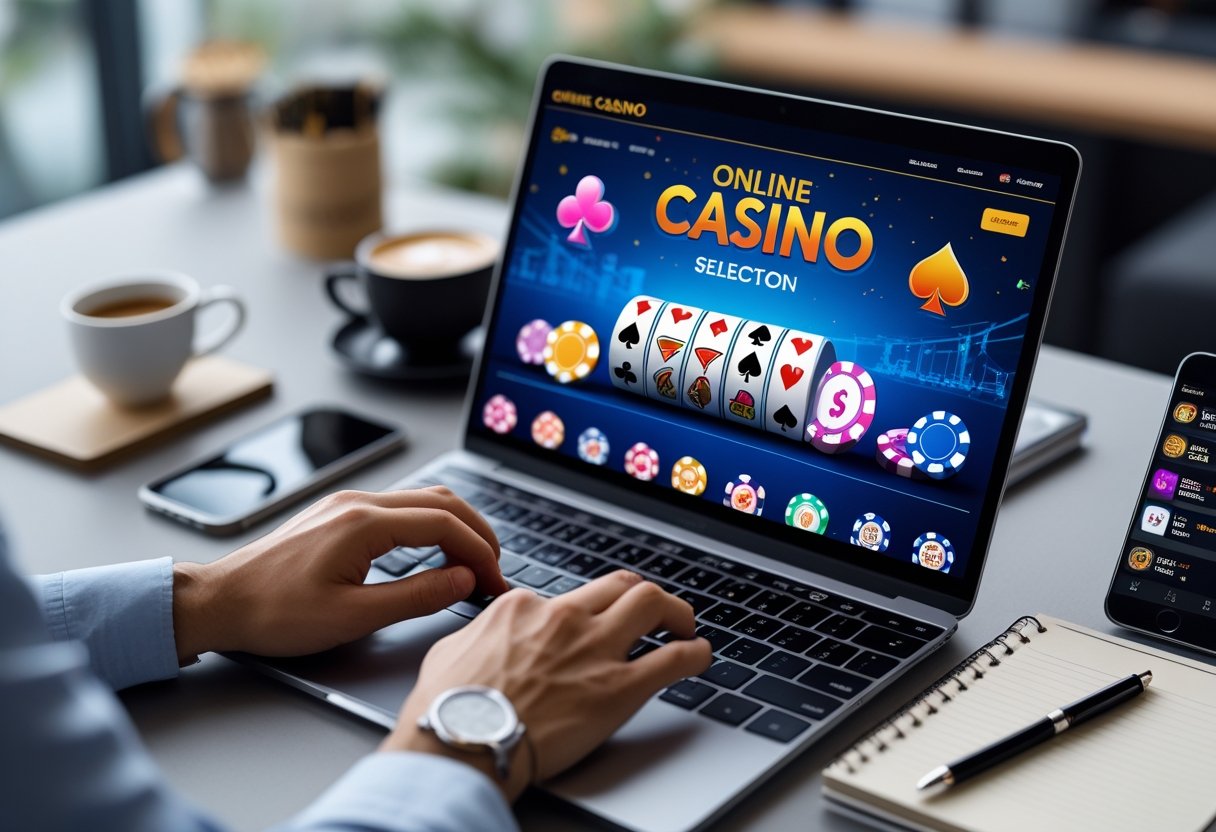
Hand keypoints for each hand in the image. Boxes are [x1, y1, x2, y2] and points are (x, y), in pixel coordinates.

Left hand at [171, 487, 508, 662]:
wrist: (219, 603)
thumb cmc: (274, 613)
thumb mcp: (352, 617)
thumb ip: (415, 596)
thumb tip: (462, 580)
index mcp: (363, 523)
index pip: (445, 523)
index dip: (480, 551)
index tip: (495, 580)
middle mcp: (358, 502)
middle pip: (441, 501)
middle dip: (477, 533)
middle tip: (494, 570)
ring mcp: (347, 504)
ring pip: (422, 499)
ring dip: (455, 526)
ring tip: (472, 563)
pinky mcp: (339, 514)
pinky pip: (400, 507)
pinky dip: (430, 525)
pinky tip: (435, 552)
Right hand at [382, 570, 712, 801]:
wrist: (462, 742)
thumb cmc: (448, 707)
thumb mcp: (451, 652)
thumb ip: (480, 635)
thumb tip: (486, 634)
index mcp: (524, 608)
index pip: (571, 597)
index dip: (588, 612)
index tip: (593, 628)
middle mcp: (564, 618)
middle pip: (620, 585)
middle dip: (642, 595)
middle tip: (655, 612)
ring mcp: (595, 649)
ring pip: (652, 602)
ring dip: (675, 611)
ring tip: (685, 624)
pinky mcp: (618, 688)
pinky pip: (673, 659)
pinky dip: (695, 654)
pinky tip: (701, 657)